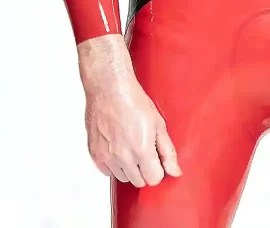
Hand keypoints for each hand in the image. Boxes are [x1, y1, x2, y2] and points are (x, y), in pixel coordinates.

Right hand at [78, 34, 181, 186]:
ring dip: (129, 168)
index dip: (158, 169)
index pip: (154, 179)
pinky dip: (113, 165)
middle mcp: (123, 157)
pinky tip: (118, 147)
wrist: (109, 87)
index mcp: (142, 150)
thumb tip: (174, 171)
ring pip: (123, 178)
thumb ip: (167, 151)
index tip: (156, 159)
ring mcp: (107, 156)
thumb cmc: (133, 99)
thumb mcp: (158, 123)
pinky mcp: (95, 153)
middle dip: (145, 170)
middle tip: (144, 150)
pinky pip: (107, 172)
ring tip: (130, 146)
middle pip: (139, 181)